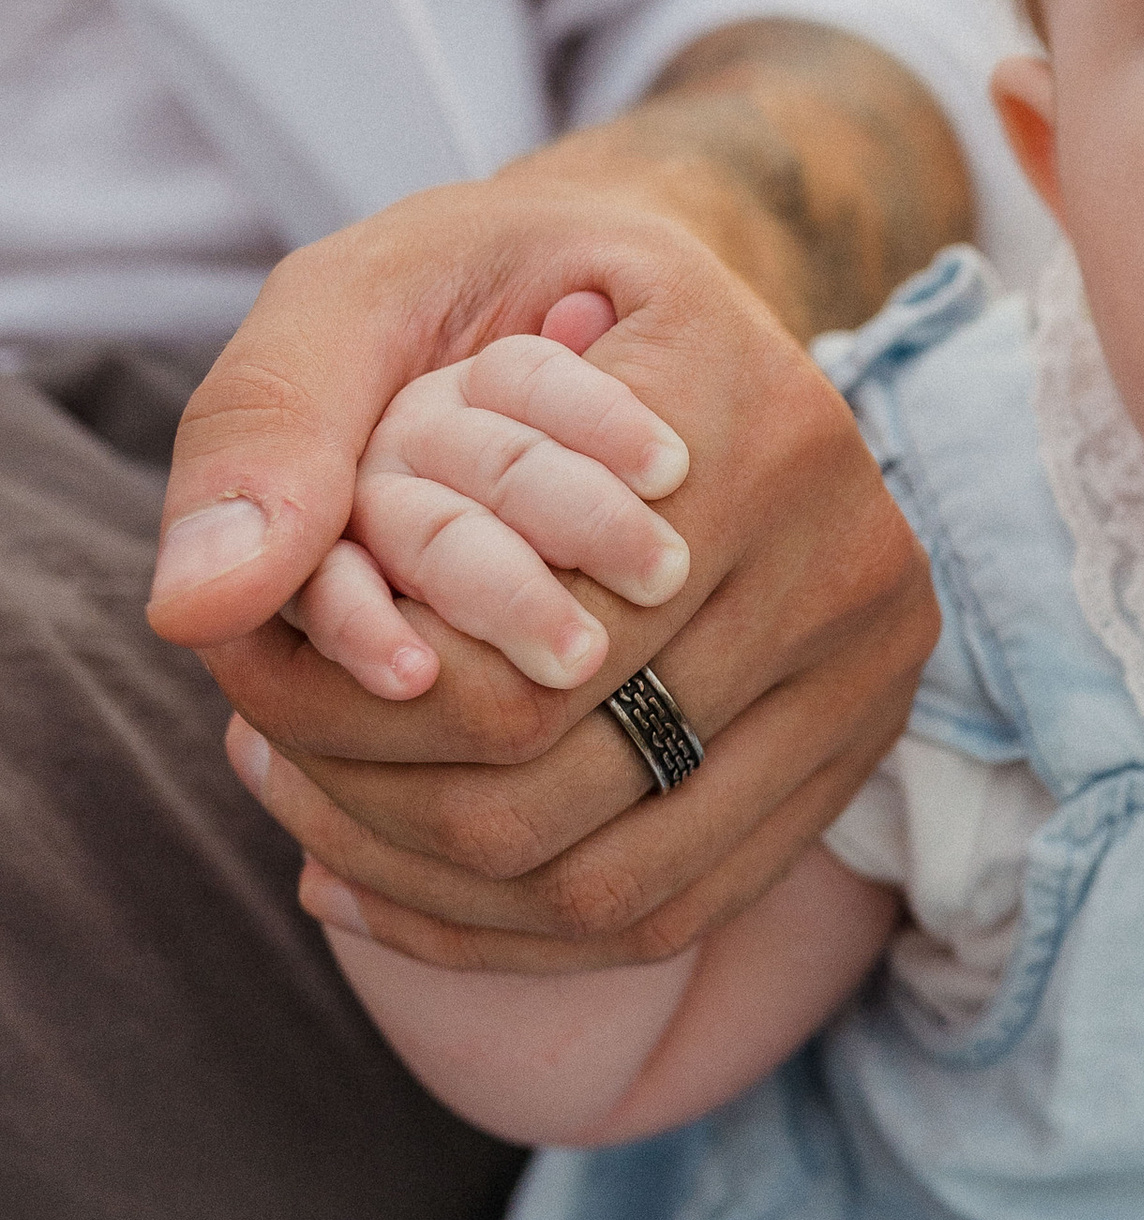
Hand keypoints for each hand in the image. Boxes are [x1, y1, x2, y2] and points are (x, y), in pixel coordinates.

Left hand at [153, 172, 939, 969]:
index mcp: (748, 417)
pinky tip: (390, 875)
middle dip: (368, 797)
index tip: (239, 671)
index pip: (521, 655)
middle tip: (253, 749)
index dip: (346, 699)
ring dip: (425, 882)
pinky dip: (508, 931)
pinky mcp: (862, 745)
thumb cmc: (505, 289)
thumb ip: (266, 428)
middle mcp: (848, 551)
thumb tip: (197, 609)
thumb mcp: (365, 293)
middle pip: (558, 780)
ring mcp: (871, 665)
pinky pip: (674, 910)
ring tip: (310, 810)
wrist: (676, 304)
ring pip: (611, 885)